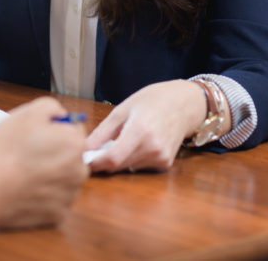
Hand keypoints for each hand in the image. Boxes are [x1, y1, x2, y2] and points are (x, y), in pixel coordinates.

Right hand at [0, 97, 88, 228]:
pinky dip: (43, 195)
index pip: (74, 130)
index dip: (55, 130)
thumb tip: (61, 115)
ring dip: (50, 175)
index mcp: (75, 143)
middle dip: (55, 153)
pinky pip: (54, 200)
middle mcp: (79, 170)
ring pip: (63, 179)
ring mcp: (70, 194)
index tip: (37, 135)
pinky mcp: (58, 214)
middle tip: (29, 153)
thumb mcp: (28, 113)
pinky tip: (27, 189)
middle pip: (71, 156)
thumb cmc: (8, 149)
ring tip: (25, 172)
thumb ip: (51, 107)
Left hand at [85, 80, 206, 172]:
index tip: (83, 160)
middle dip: (103, 161)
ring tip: (121, 140)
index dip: (96, 163)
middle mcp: (153, 147)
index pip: (113, 158)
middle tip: (95, 150)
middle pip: (119, 165)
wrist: (184, 104)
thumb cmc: (151, 101)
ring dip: (118, 160)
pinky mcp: (165, 163)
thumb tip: (84, 148)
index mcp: (140, 130)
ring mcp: (161, 157)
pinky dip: (132, 159)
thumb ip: (102, 132)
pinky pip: (139, 166)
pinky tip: (137, 144)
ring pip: (128, 167)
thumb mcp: (122, 110)